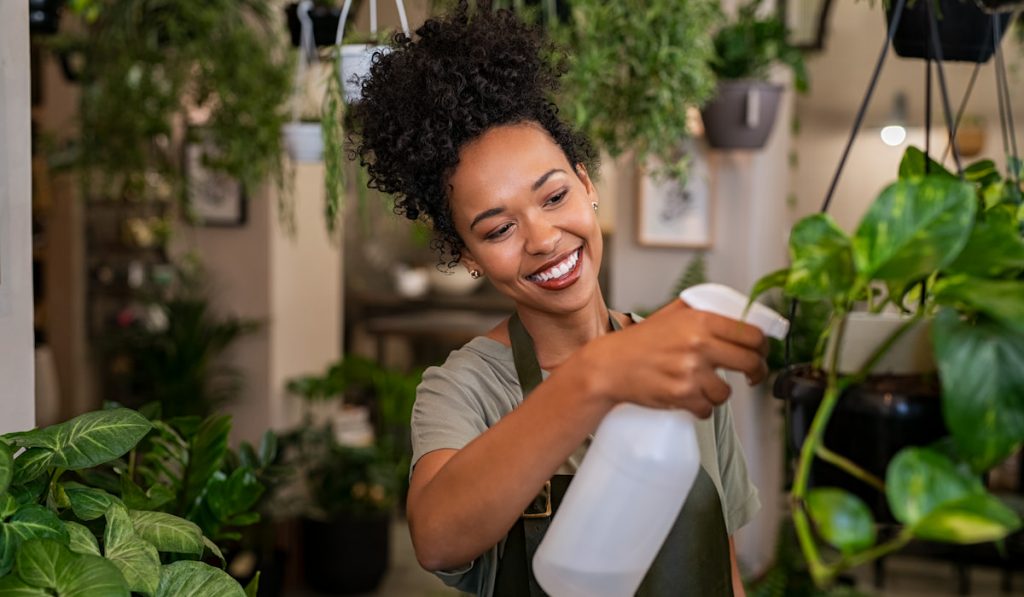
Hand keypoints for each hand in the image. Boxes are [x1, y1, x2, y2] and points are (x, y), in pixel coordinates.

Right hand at [578, 300, 768, 417]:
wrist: (609, 366)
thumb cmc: (639, 342)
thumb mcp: (670, 314)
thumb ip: (701, 310)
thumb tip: (736, 313)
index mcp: (700, 321)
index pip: (751, 334)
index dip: (763, 346)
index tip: (761, 352)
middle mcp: (698, 344)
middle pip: (751, 362)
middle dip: (756, 373)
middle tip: (752, 376)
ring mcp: (690, 372)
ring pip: (727, 392)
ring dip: (719, 393)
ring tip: (703, 386)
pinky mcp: (681, 395)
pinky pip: (708, 409)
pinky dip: (701, 407)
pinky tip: (689, 398)